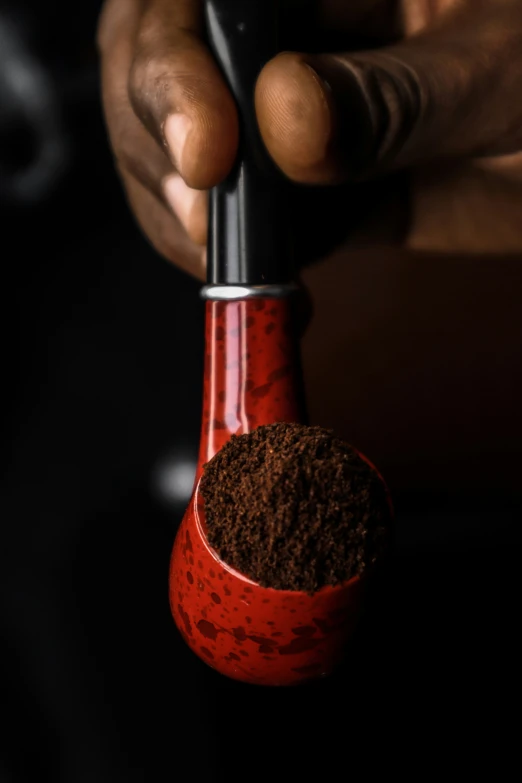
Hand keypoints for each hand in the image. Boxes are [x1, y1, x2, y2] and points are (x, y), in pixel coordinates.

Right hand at [98, 0, 521, 279]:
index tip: (206, 157)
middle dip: (161, 151)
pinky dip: (238, 264)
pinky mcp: (301, 186)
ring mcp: (285, 114)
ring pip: (182, 152)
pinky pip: (242, 220)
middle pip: (157, 70)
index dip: (172, 67)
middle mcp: (288, 32)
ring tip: (244, 267)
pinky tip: (275, 289)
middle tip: (205, 229)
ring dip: (188, 219)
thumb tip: (284, 122)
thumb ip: (399, 97)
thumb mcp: (502, 68)